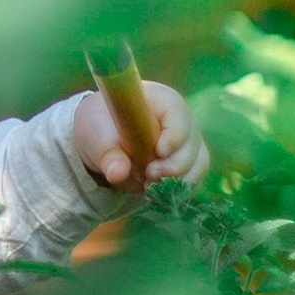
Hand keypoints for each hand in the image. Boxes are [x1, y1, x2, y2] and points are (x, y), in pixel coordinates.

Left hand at [72, 79, 204, 189]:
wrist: (100, 139)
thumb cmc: (100, 125)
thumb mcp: (96, 136)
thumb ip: (108, 154)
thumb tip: (117, 174)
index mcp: (161, 101)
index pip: (179, 114)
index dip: (174, 136)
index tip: (159, 152)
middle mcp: (181, 121)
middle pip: (193, 143)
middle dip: (174, 165)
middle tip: (149, 175)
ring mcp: (187, 143)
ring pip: (198, 164)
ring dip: (178, 181)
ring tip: (149, 186)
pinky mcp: (186, 164)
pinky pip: (193, 179)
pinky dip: (178, 190)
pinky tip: (158, 193)